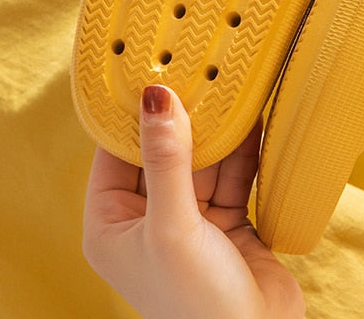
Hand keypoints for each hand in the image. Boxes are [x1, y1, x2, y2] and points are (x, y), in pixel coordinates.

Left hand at [83, 85, 304, 318]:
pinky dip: (242, 149)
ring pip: (201, 159)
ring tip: (230, 87)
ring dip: (217, 130)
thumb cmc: (196, 303)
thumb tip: (155, 96)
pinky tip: (252, 117)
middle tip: (198, 70)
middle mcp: (147, 218)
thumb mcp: (173, 226)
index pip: (114, 152)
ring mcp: (188, 219)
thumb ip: (165, 159)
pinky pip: (231, 174)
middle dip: (182, 116)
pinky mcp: (225, 221)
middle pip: (162, 150)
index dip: (132, 112)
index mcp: (111, 224)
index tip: (151, 69)